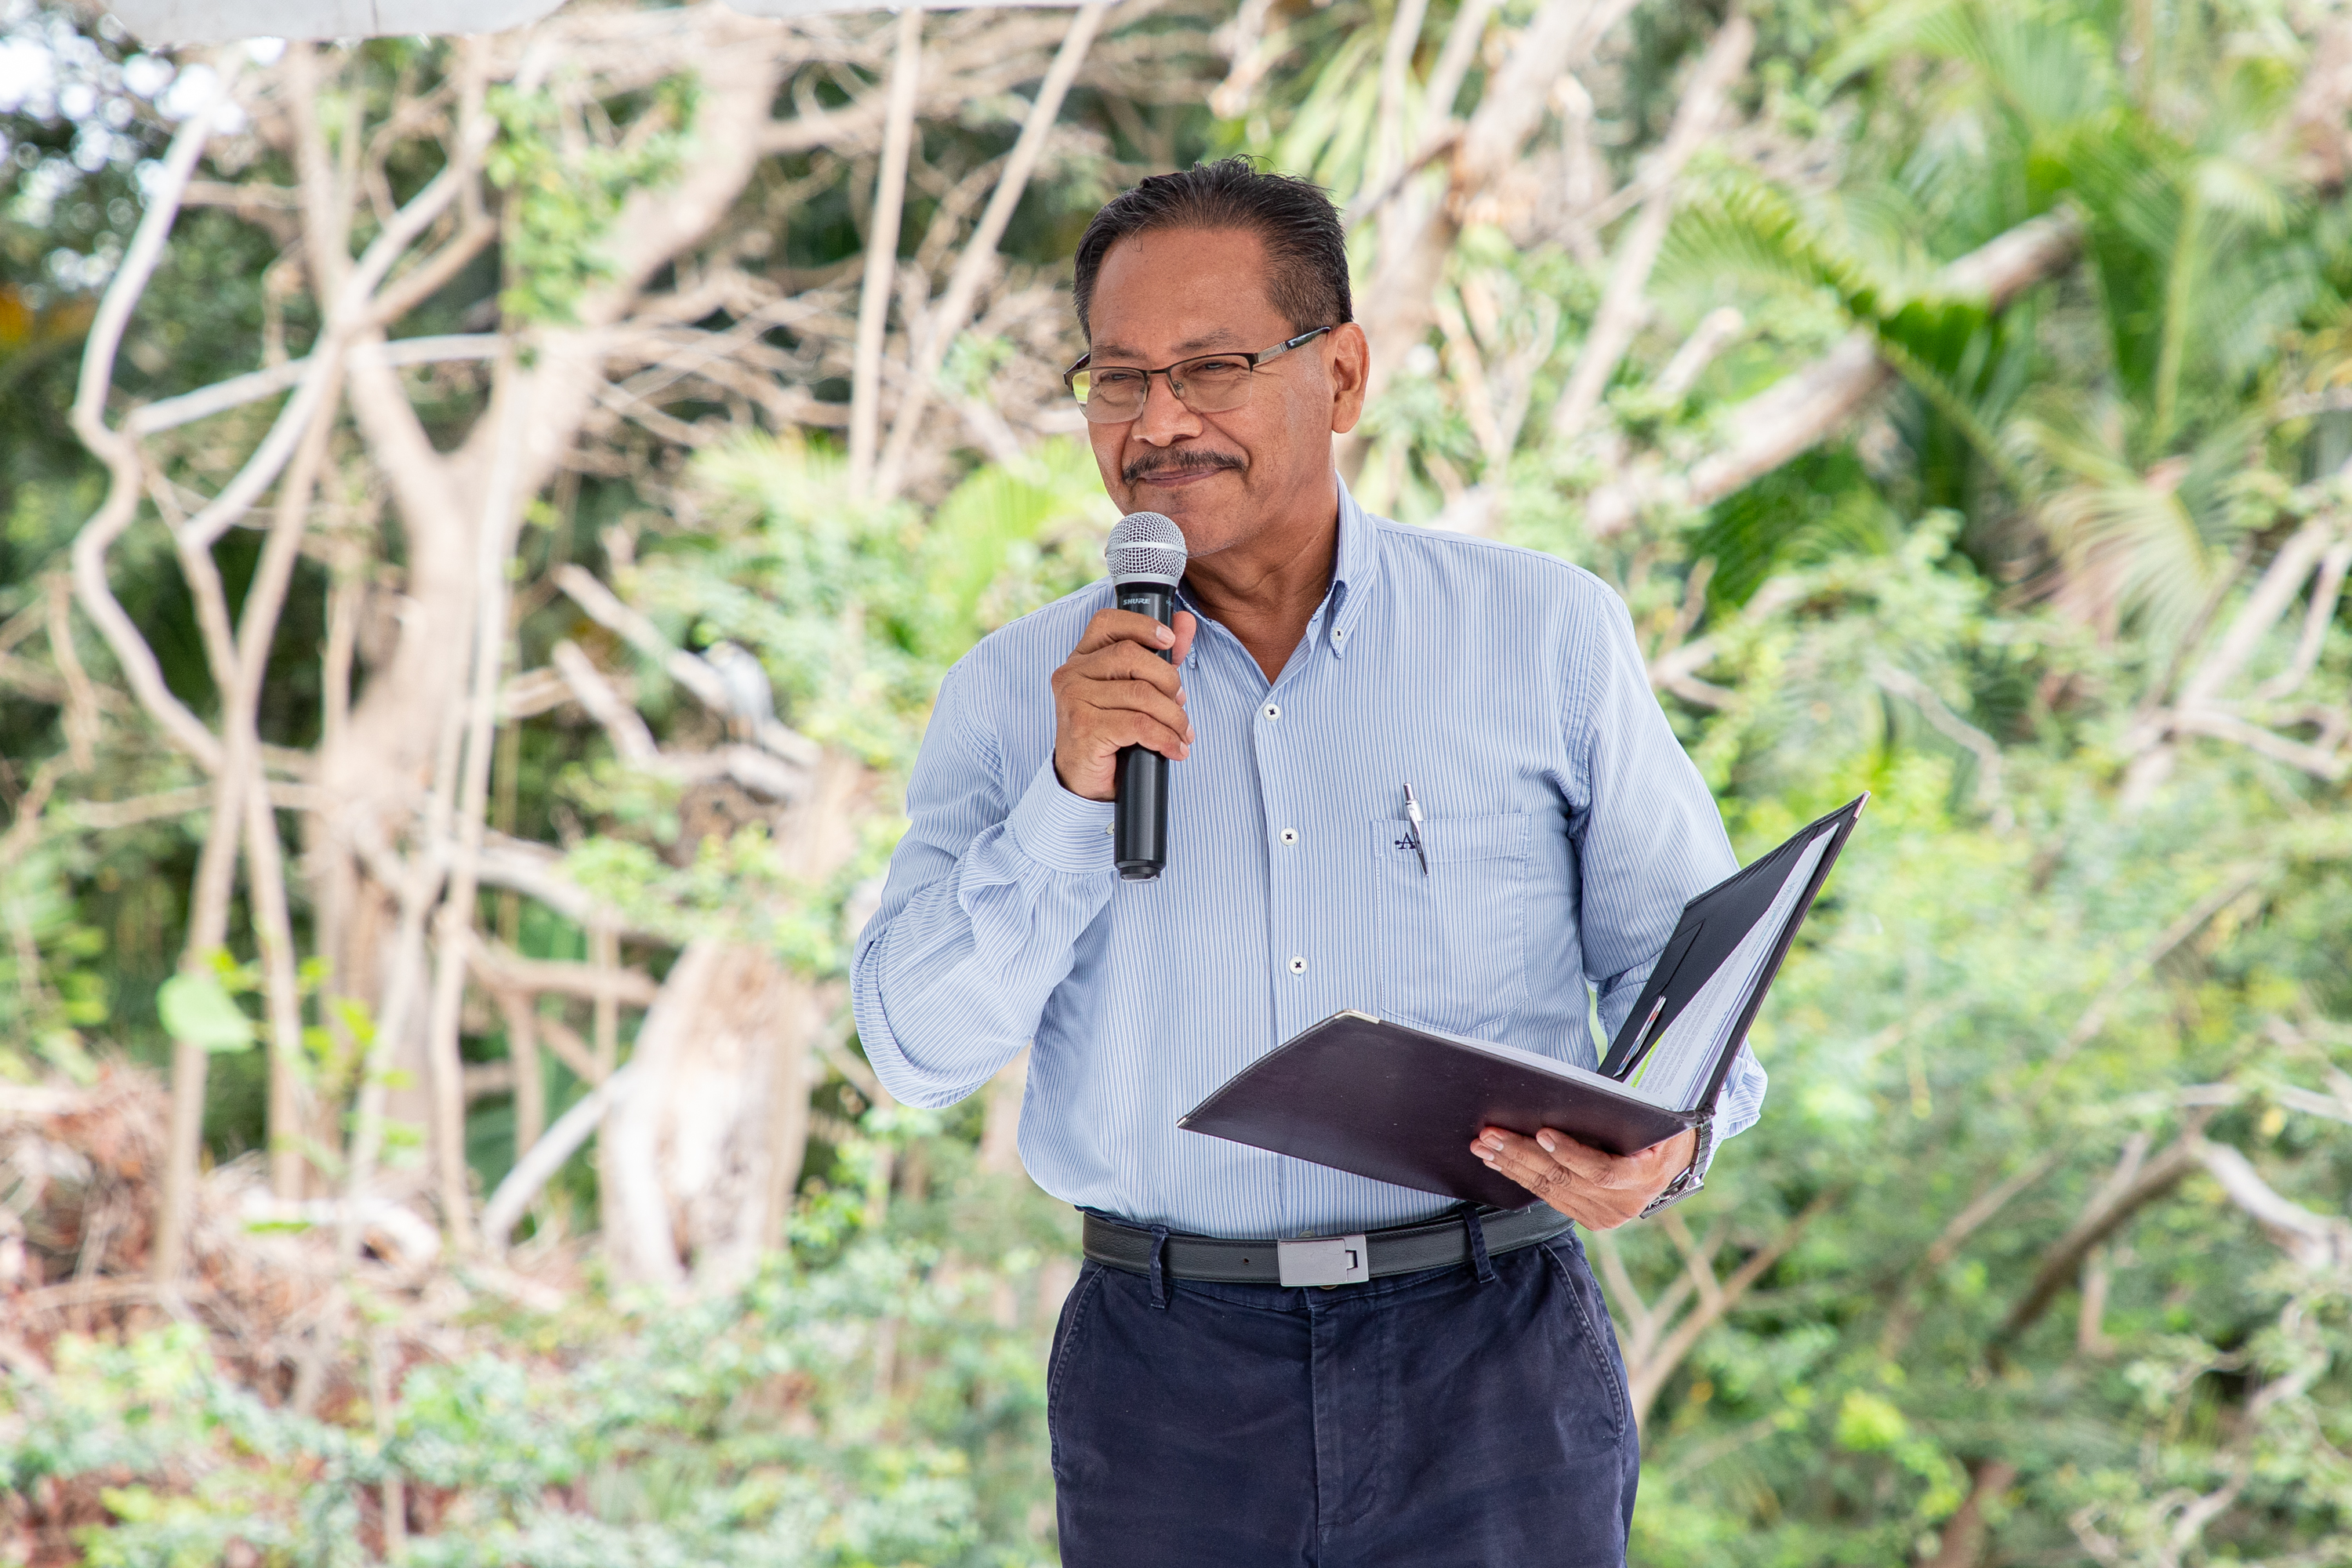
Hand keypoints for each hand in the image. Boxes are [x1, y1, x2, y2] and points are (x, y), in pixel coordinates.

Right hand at [1051, 607, 1200, 800]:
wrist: (1083, 781)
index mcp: (1081, 658)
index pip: (1108, 622)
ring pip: (1141, 694)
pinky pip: (1138, 724)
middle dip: (1168, 680)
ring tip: (1182, 733)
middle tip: (1180, 704)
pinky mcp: (1085, 728)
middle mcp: (1072, 674)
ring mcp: (1075, 700)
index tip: (1170, 641)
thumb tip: (1186, 622)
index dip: (1143, 625)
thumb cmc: (1111, 733)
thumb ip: (1159, 655)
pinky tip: (1174, 749)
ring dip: (1173, 717)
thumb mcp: (1135, 690)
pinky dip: (1165, 738)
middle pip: (1131, 656)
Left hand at [1470, 1125, 1697, 1229]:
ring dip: (1512, 1165)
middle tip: (1491, 1134)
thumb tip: (1569, 1100)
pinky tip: (1500, 1162)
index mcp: (1645, 1176)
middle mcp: (1624, 1203)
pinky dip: (1522, 1176)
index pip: (1602, 1170)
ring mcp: (1606, 1216)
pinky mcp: (1591, 1219)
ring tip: (1485, 1146)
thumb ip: (1618, 1116)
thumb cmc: (1659, 1130)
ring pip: (1551, 1190)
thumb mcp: (1651, 1119)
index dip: (1570, 1153)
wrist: (1673, 1163)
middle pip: (1565, 1180)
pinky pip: (1550, 1197)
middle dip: (1522, 1154)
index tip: (1542, 1132)